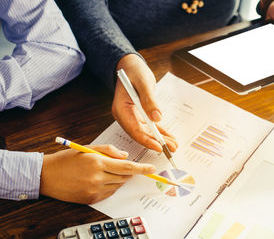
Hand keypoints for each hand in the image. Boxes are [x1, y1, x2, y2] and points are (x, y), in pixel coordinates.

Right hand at [40, 145, 155, 203]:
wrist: (46, 176)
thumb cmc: (67, 159)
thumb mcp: (88, 148)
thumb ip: (109, 150)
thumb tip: (125, 156)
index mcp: (97, 162)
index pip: (126, 167)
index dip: (142, 168)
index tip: (152, 169)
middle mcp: (97, 178)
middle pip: (124, 177)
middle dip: (129, 172)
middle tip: (122, 166)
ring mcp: (94, 190)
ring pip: (118, 185)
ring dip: (118, 179)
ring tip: (105, 171)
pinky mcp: (91, 199)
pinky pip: (109, 193)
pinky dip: (110, 186)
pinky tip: (100, 180)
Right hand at [112, 54, 177, 152]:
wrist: (131, 66)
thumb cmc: (134, 71)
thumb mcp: (143, 83)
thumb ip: (149, 100)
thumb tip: (157, 117)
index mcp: (121, 109)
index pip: (134, 129)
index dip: (147, 140)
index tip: (159, 147)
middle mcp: (125, 116)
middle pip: (141, 133)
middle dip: (157, 142)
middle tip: (172, 149)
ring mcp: (132, 116)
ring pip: (147, 132)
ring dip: (160, 139)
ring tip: (173, 145)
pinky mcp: (139, 114)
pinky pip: (150, 126)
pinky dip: (160, 132)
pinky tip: (169, 137)